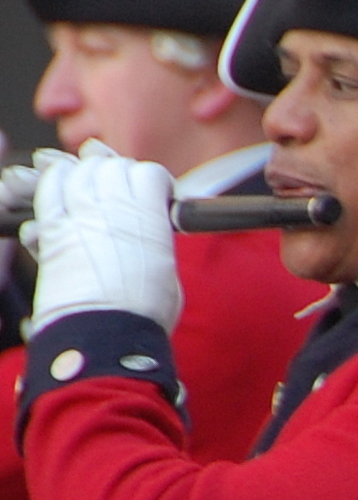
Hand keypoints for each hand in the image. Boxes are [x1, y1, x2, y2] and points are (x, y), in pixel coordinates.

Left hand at [26, 140, 179, 332]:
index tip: (156, 192)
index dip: (153, 180)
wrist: (105, 333)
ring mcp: (78, 214)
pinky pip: (48, 188)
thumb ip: (156, 238)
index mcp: (149, 218)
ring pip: (77, 170)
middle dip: (116, 172)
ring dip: (83, 173)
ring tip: (89, 185)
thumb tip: (151, 228)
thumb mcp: (166, 270)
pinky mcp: (51, 228)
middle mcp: (113, 208)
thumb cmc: (143, 313)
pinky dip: (53, 182)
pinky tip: (60, 190)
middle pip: (111, 166)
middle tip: (120, 188)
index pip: (148, 173)